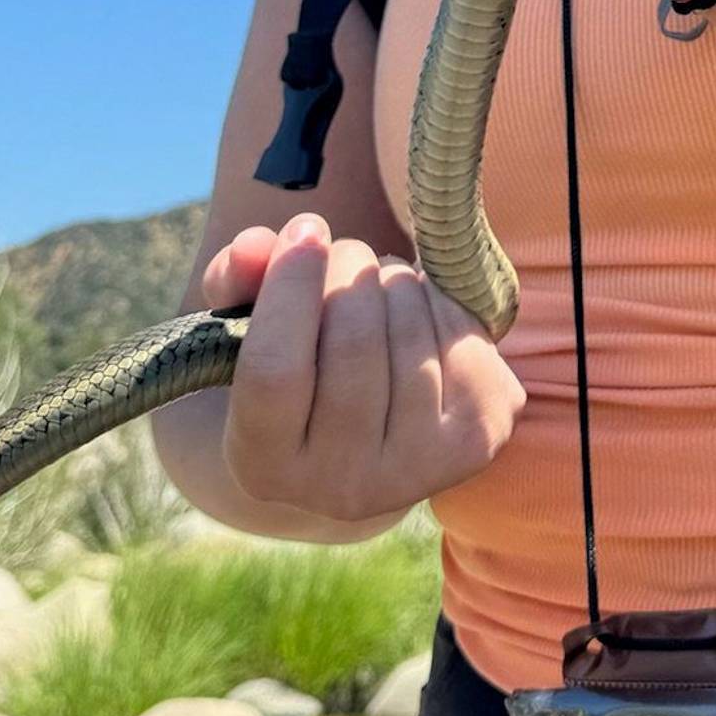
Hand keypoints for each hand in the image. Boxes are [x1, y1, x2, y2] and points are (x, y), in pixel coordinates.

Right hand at [202, 213, 525, 522]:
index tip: (306, 227)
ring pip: (412, 334)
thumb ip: (239, 280)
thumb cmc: (301, 366)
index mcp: (265, 466)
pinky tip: (421, 311)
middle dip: (353, 268)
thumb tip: (254, 244)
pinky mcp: (476, 442)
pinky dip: (442, 302)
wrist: (374, 434)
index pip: (274, 370)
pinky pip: (463, 339)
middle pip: (353, 343)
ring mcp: (416, 471)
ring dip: (397, 279)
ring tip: (381, 281)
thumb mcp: (252, 329)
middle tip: (346, 251)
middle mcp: (341, 488)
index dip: (290, 288)